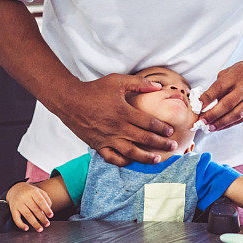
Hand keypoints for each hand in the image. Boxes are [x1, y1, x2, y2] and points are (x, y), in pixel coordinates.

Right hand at [7, 182, 54, 231]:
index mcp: (32, 191)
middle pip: (35, 209)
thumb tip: (49, 210)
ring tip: (40, 229)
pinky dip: (21, 224)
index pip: (41, 201)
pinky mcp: (12, 209)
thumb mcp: (39, 191)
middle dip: (42, 218)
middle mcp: (24, 197)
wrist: (14, 189)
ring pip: (27, 215)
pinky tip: (26, 228)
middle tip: (47, 224)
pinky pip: (16, 218)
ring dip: (34, 223)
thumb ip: (46, 199)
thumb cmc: (30, 192)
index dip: (46, 209)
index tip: (51, 216)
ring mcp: (18, 203)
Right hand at [54, 74, 176, 165]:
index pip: (148, 123)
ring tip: (157, 159)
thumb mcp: (117, 81)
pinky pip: (112, 158)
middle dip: (160, 144)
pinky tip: (131, 162)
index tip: (170, 131)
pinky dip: (122, 162)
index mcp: (123, 112)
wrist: (70, 101)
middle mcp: (117, 127)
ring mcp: (107, 138)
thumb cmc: (94, 89)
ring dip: (146, 157)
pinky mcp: (98, 145)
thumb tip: (158, 86)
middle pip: (144, 139)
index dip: (162, 128)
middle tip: (173, 147)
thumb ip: (139, 83)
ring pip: (131, 152)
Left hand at [198, 56, 242, 130]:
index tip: (197, 107)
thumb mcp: (232, 70)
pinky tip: (222, 126)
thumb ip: (220, 84)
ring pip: (236, 114)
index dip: (207, 99)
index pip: (219, 88)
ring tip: (210, 127)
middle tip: (201, 122)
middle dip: (212, 115)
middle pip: (227, 104)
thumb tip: (206, 100)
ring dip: (221, 123)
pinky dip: (231, 123)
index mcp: (237, 75)